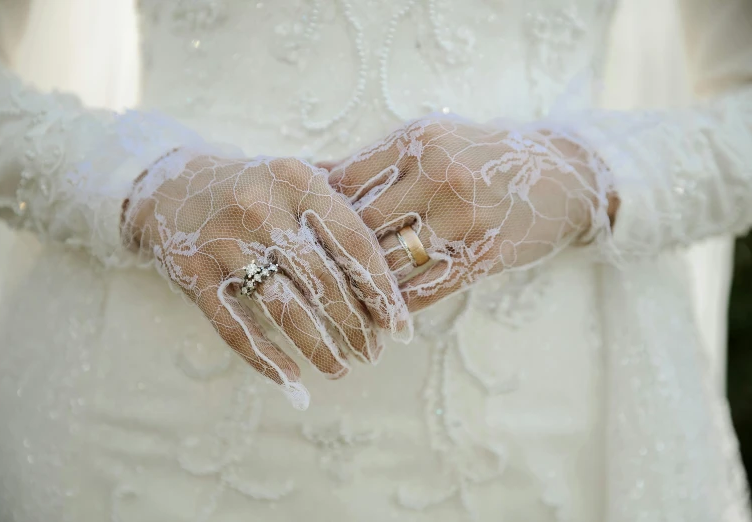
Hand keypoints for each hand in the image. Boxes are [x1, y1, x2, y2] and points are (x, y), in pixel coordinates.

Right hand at [124, 152, 410, 408]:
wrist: (170, 187)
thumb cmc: (254, 189)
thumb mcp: (295, 177)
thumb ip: (343, 203)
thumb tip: (403, 251)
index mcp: (295, 180)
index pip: (352, 240)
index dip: (380, 288)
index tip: (400, 325)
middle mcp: (260, 207)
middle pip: (322, 280)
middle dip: (355, 325)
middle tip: (374, 353)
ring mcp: (223, 242)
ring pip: (283, 308)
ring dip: (318, 347)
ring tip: (341, 370)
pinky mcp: (192, 274)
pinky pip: (234, 327)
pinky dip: (264, 358)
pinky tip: (291, 379)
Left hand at [327, 118, 607, 311]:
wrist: (561, 174)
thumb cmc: (480, 157)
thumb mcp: (431, 141)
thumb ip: (376, 161)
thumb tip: (310, 176)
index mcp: (417, 139)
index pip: (345, 181)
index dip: (316, 213)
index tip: (296, 237)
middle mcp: (440, 173)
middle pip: (361, 226)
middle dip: (330, 256)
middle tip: (304, 283)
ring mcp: (465, 215)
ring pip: (390, 263)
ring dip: (360, 289)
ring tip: (334, 307)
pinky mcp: (486, 254)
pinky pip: (426, 289)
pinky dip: (397, 307)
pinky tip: (379, 318)